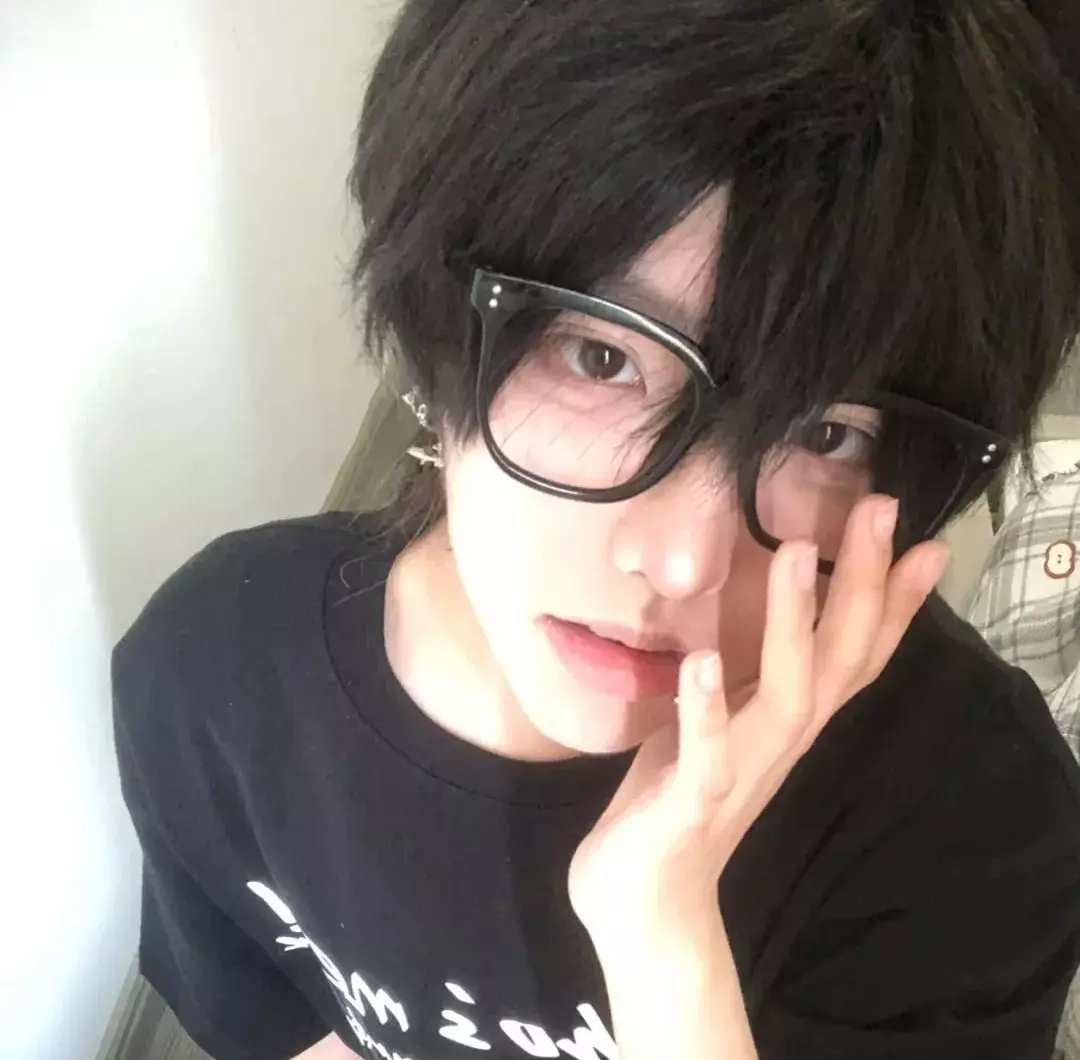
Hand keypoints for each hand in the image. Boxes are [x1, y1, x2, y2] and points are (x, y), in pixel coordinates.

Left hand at [568, 495, 949, 943]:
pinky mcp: (690, 806)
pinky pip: (705, 758)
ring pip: (788, 696)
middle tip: (881, 510)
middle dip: (862, 584)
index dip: (889, 601)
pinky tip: (704, 661)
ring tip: (795, 552)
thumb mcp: (718, 725)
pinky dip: (707, 712)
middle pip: (839, 659)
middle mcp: (778, 745)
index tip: (922, 540)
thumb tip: (760, 629)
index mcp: (783, 724)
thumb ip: (748, 684)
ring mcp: (738, 775)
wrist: (645, 908)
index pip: (853, 654)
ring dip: (793, 624)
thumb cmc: (676, 804)